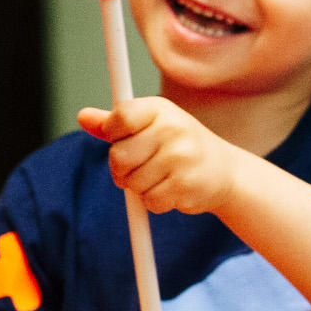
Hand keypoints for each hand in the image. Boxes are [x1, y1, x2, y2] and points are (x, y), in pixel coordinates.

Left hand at [77, 98, 240, 214]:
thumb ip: (114, 124)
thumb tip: (83, 117)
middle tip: (141, 166)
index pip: (118, 119)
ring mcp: (182, 157)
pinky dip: (156, 201)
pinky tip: (173, 190)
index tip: (126, 138)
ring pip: (132, 183)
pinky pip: (150, 201)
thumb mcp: (150, 126)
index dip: (114, 135)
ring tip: (162, 177)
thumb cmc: (181, 146)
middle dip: (123, 169)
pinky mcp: (186, 185)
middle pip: (118, 157)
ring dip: (141, 187)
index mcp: (160, 109)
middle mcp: (174, 129)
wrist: (227, 172)